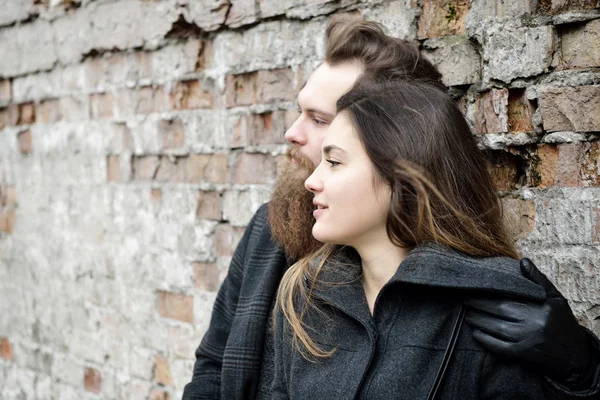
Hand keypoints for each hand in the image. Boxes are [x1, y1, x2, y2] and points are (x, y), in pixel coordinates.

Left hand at [465, 258, 591, 384]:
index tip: (475, 287)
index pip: (508, 296)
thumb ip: (538, 280)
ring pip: (496, 328)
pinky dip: (485, 340)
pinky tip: (476, 333)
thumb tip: (522, 261)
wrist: (576, 356)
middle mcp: (534, 323)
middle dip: (478, 305)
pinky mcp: (524, 355)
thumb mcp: (555, 298)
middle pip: (499, 310)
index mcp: (540, 306)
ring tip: (466, 314)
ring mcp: (528, 340)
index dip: (488, 292)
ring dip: (478, 321)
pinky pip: (499, 347)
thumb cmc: (563, 323)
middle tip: (464, 299)